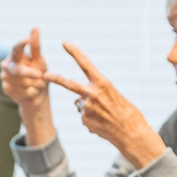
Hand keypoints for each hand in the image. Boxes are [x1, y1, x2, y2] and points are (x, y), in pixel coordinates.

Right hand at [0, 28, 48, 109]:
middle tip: (40, 74)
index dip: (20, 44)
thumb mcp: (38, 59)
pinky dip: (32, 91)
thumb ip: (35, 46)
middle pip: (16, 69)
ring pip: (21, 82)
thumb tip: (36, 27)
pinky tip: (34, 90)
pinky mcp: (7, 89)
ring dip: (35, 83)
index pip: (15, 48)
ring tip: (41, 83)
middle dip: (29, 73)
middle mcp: (6, 65)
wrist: (36, 93)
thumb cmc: (37, 72)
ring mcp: (5, 78)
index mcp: (14, 54)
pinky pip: (22, 91)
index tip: (26, 40)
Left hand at [45, 42, 164, 168]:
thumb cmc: (126, 112)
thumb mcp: (113, 95)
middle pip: (69, 84)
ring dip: (88, 109)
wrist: (131, 133)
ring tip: (104, 115)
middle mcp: (93, 94)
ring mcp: (87, 108)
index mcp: (103, 83)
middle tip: (45, 74)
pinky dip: (91, 120)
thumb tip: (78, 102)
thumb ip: (95, 94)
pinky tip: (102, 123)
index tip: (64, 43)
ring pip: (80, 105)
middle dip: (56, 79)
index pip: (85, 64)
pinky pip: (84, 117)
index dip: (74, 53)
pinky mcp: (84, 121)